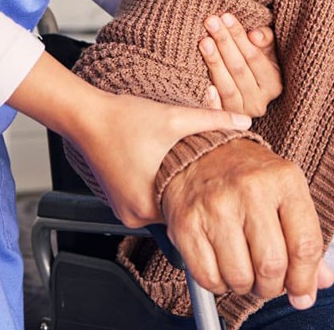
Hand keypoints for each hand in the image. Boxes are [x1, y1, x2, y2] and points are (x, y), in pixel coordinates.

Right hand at [8, 53, 250, 228]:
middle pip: (176, 213)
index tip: (218, 184)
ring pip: (161, 208)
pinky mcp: (118, 202)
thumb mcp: (175, 117)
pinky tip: (161, 168)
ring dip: (172, 191)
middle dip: (190, 193)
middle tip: (203, 173)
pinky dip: (156, 189)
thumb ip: (213, 120)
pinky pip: (147, 203)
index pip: (190, 215)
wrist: (88, 117)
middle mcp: (134, 215)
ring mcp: (124, 211)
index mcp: (149, 205)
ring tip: (180, 167)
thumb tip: (246, 121)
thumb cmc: (125, 119)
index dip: (206, 197)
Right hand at [160, 140, 333, 308]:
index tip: (303, 295)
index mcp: (284, 180)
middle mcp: (250, 189)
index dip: (306, 280)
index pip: (305, 245)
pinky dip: (218, 285)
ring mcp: (216, 206)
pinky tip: (222, 267)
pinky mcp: (187, 223)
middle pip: (272, 266)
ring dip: (245, 287)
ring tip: (244, 271)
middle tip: (269, 283)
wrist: (200, 152)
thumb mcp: (286, 193)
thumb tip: (321, 282)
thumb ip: (306, 237)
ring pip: (239, 276)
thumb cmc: (248, 176)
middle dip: (273, 287)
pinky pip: (208, 277)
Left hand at [199, 14, 281, 116]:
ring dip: (215, 63)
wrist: (247, 92)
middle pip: (239, 69)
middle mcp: (260, 103)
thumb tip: (254, 35)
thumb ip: (266, 39)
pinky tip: (206, 86)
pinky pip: (218, 113)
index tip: (225, 17)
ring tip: (204, 41)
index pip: (254, 57)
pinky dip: (212, 101)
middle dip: (224, 43)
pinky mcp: (225, 123)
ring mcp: (241, 114)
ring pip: (228, 87)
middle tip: (210, 22)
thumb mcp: (268, 51)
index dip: (239, 37)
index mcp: (274, 85)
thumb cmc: (256, 64)